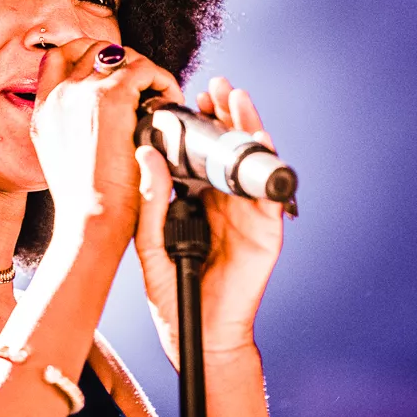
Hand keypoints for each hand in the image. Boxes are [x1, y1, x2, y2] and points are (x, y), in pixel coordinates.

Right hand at [30, 39, 184, 250]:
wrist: (89, 221)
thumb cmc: (87, 203)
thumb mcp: (63, 160)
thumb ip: (72, 129)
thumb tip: (97, 115)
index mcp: (44, 111)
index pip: (59, 56)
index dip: (89, 55)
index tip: (114, 74)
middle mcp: (59, 96)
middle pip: (94, 49)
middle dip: (124, 62)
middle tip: (145, 90)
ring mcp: (83, 93)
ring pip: (122, 55)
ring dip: (145, 72)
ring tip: (160, 99)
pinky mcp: (111, 97)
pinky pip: (144, 69)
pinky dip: (163, 81)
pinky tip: (169, 103)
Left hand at [132, 77, 285, 365]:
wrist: (198, 330)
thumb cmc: (173, 290)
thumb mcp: (150, 242)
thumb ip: (150, 201)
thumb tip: (146, 156)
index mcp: (195, 199)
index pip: (200, 152)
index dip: (199, 123)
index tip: (190, 98)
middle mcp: (222, 199)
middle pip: (229, 148)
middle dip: (226, 114)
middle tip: (217, 87)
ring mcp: (246, 212)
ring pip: (251, 161)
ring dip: (248, 127)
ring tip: (237, 99)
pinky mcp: (265, 229)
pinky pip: (269, 192)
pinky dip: (267, 164)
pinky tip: (260, 140)